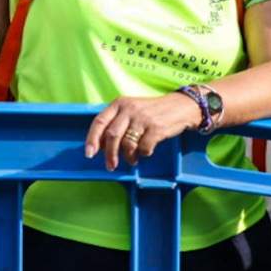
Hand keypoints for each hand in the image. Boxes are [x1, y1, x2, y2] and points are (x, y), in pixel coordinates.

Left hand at [85, 93, 203, 169]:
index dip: (92, 139)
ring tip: (132, 160)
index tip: (89, 154)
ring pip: (127, 144)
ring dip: (128, 157)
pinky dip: (143, 154)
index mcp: (119, 103)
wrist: (181, 107)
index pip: (99, 121)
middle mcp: (129, 109)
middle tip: (111, 166)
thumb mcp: (131, 110)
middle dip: (109, 154)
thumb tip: (101, 145)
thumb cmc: (151, 111)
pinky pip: (144, 148)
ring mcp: (143, 118)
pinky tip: (146, 151)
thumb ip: (116, 122)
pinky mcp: (156, 128)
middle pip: (112, 136)